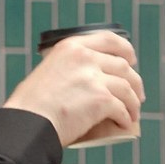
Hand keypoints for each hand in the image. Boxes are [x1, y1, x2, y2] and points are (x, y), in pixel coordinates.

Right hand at [2, 30, 145, 145]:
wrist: (28, 120)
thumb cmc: (32, 102)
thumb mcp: (49, 69)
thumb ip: (70, 67)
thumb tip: (90, 80)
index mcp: (71, 47)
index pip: (109, 39)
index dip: (126, 49)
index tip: (131, 60)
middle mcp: (85, 58)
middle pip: (124, 66)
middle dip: (135, 82)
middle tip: (136, 95)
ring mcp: (94, 78)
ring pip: (128, 89)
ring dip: (134, 103)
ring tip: (132, 114)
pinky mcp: (101, 99)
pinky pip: (123, 109)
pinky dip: (126, 118)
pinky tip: (123, 124)